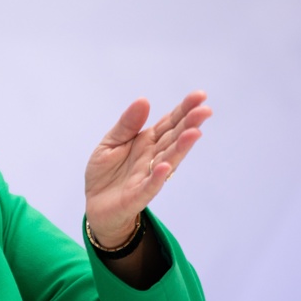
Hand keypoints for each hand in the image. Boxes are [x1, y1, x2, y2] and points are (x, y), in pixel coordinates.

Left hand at [84, 91, 211, 247]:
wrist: (95, 204)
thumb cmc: (106, 172)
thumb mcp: (111, 141)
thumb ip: (127, 124)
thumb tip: (144, 100)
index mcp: (147, 141)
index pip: (169, 123)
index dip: (184, 110)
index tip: (200, 96)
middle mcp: (153, 157)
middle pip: (174, 139)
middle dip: (190, 125)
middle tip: (205, 111)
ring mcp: (148, 176)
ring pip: (168, 160)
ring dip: (181, 148)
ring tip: (194, 133)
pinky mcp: (137, 196)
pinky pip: (149, 186)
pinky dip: (158, 177)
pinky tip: (166, 167)